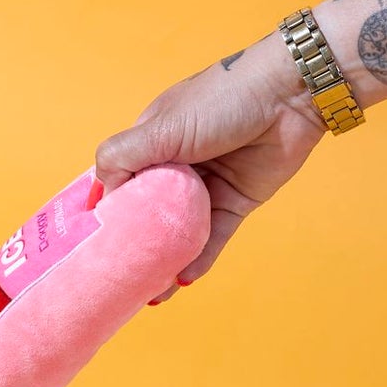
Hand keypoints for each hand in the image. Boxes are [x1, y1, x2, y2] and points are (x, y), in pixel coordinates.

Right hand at [95, 37, 325, 299]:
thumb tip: (99, 198)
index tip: (95, 245)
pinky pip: (213, 238)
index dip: (110, 213)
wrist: (290, 93)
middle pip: (151, 215)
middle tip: (120, 278)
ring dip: (166, 261)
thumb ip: (122, 157)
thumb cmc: (223, 98)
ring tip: (153, 293)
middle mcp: (178, 166)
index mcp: (154, 142)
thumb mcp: (161, 126)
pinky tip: (183, 279)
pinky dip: (199, 260)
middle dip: (137, 246)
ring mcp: (208, 186)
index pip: (123, 183)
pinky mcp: (236, 202)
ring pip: (181, 232)